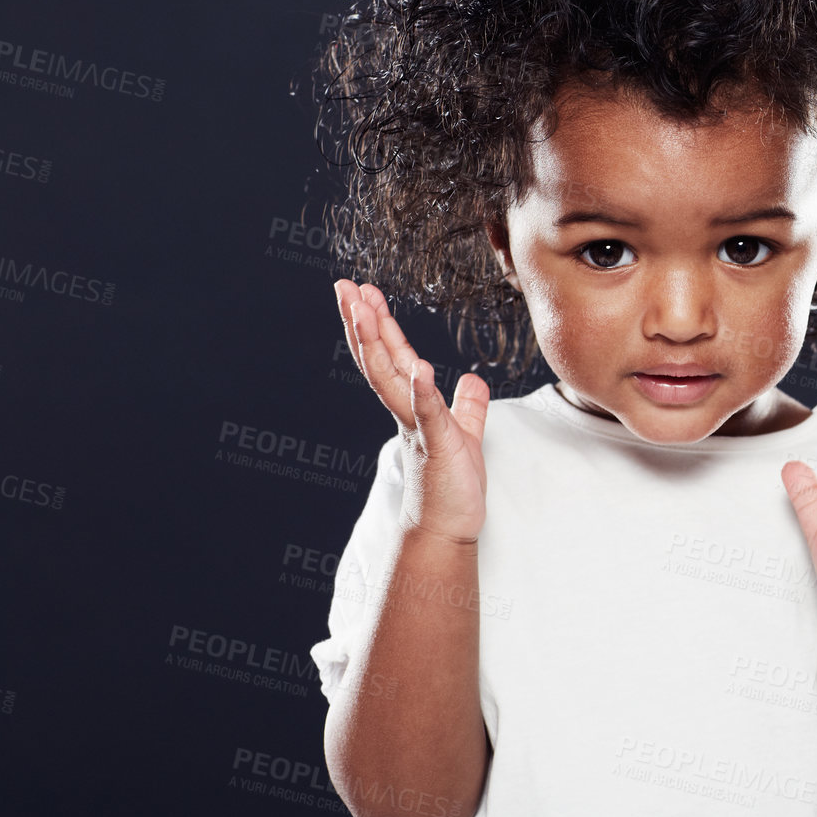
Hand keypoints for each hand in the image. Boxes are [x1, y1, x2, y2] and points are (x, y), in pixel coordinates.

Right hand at [333, 279, 489, 542]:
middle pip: (380, 359)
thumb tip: (472, 380)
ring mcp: (418, 428)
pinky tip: (419, 366)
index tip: (364, 291)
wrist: (448, 530)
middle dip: (363, 322)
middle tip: (343, 286)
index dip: (379, 323)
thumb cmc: (453, 487)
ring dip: (379, 344)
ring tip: (366, 310)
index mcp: (414, 405)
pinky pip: (428, 414)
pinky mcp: (437, 446)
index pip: (392, 355)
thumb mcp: (465, 436)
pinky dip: (422, 390)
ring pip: (392, 379)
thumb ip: (467, 407)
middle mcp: (408, 412)